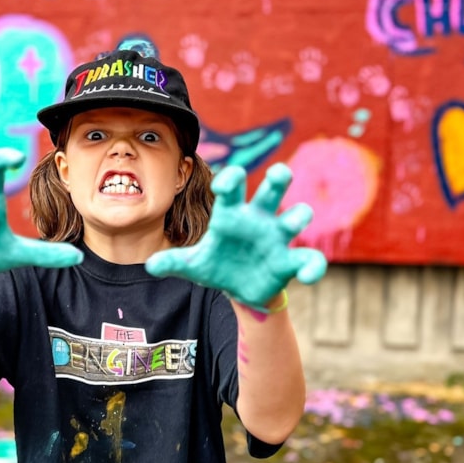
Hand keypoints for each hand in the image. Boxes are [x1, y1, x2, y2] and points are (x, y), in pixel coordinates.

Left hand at [145, 163, 325, 308]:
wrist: (239, 289)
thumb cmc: (218, 265)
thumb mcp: (194, 265)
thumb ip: (174, 262)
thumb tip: (150, 265)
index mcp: (233, 215)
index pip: (234, 188)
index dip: (230, 180)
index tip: (223, 184)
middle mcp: (259, 220)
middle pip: (273, 190)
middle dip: (279, 177)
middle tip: (279, 173)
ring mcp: (277, 238)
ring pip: (297, 217)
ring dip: (299, 216)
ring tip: (293, 221)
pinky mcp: (290, 261)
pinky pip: (310, 259)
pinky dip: (313, 266)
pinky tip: (309, 275)